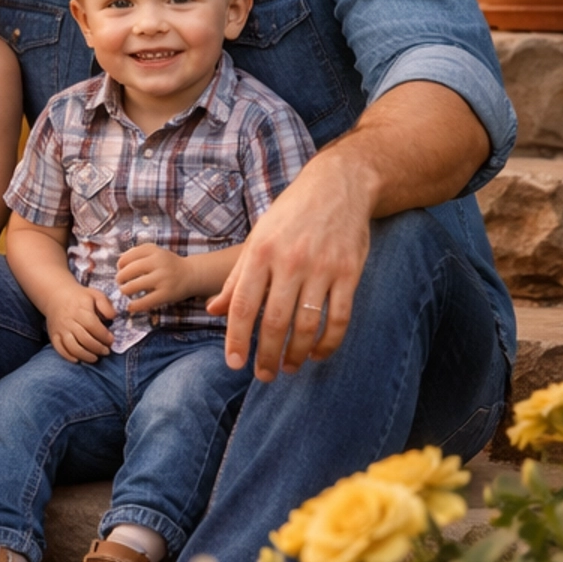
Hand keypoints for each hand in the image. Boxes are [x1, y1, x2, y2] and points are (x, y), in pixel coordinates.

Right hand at [46, 284, 114, 362]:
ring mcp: (60, 329)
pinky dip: (69, 357)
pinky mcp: (53, 336)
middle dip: (97, 348)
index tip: (111, 340)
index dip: (104, 336)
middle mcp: (69, 321)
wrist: (55, 295)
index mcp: (80, 309)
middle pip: (84, 339)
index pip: (92, 325)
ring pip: (72, 347)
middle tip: (106, 351)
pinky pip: (60, 350)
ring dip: (85, 355)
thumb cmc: (79, 297)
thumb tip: (113, 317)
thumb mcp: (95, 295)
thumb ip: (106, 305)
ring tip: (95, 358)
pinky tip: (78, 360)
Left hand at [115, 242, 193, 311]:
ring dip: (125, 290)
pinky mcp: (166, 294)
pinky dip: (134, 305)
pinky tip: (131, 306)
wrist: (192, 274)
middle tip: (120, 282)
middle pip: (129, 270)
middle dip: (120, 278)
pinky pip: (145, 301)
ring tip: (126, 292)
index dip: (120, 264)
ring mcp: (162, 279)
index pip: (128, 256)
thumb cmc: (169, 264)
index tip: (120, 269)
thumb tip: (119, 262)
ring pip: (134, 286)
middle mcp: (158, 263)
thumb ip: (138, 253)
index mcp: (154, 251)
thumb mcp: (156, 252)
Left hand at [207, 153, 369, 381]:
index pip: (242, 305)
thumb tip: (213, 311)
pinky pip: (339, 318)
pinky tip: (318, 354)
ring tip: (288, 367)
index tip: (234, 363)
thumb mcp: (257, 238)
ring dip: (296, 354)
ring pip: (307, 325)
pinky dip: (328, 343)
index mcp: (261, 253)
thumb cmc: (290, 215)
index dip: (236, 339)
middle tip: (263, 375)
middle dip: (266, 355)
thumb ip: (236, 277)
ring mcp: (322, 268)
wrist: (337, 186)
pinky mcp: (349, 273)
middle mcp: (289, 261)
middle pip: (274, 322)